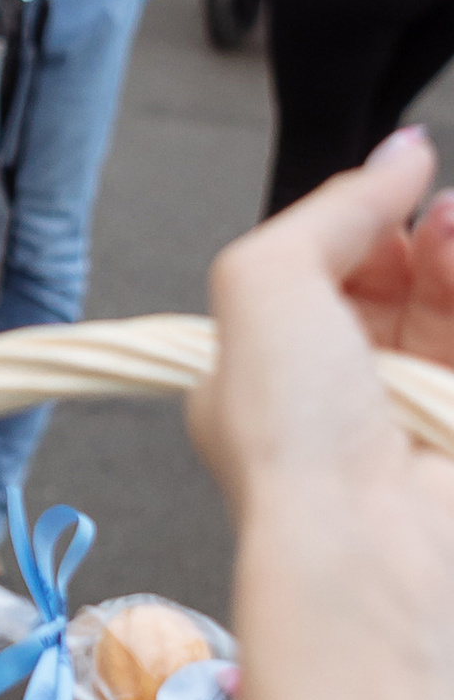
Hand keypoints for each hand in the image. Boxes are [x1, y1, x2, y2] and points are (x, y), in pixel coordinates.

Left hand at [192, 133, 453, 555]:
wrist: (366, 543)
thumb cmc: (293, 437)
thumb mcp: (265, 282)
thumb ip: (331, 209)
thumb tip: (398, 156)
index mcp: (266, 367)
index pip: (322, 273)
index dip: (361, 225)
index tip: (396, 186)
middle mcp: (341, 397)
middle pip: (402, 287)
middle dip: (427, 237)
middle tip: (440, 216)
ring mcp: (412, 421)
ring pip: (452, 315)